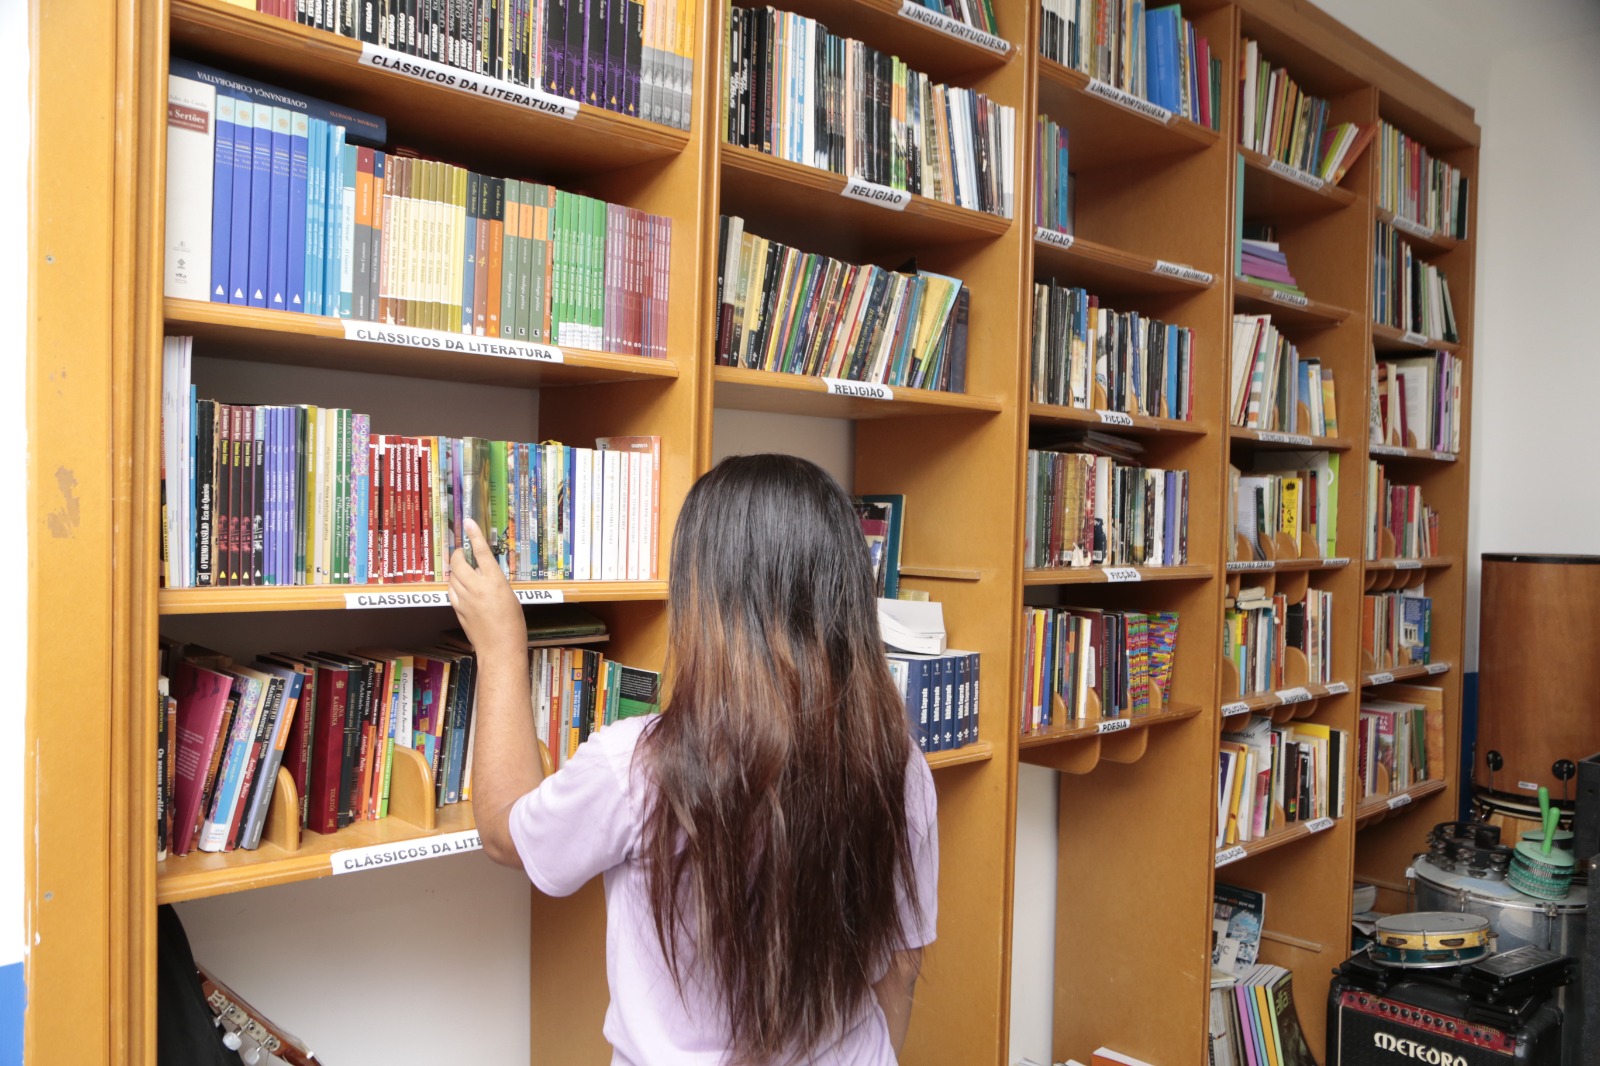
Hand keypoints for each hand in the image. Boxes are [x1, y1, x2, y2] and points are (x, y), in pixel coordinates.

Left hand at [448, 519, 524, 658]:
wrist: (500, 648)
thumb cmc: (513, 624)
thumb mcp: (510, 596)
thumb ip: (495, 582)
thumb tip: (483, 571)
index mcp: (495, 582)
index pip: (482, 552)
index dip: (474, 536)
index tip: (468, 522)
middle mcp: (477, 588)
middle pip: (459, 563)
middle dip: (457, 554)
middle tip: (461, 551)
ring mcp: (465, 599)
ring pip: (452, 576)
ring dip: (455, 569)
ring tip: (462, 568)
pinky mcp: (458, 610)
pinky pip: (451, 591)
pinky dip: (454, 585)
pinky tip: (459, 586)